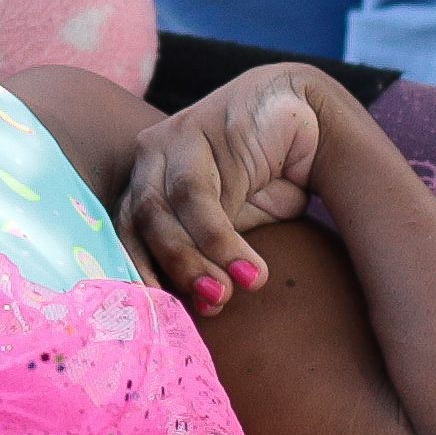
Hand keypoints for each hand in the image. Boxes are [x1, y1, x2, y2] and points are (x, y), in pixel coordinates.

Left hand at [119, 68, 330, 310]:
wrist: (307, 119)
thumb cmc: (266, 177)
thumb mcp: (236, 223)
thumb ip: (211, 254)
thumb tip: (204, 307)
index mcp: (148, 188)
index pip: (129, 236)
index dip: (140, 275)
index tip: (157, 315)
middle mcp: (149, 164)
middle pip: (142, 223)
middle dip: (176, 270)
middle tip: (214, 302)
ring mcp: (168, 142)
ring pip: (166, 209)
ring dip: (200, 256)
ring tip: (237, 287)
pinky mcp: (194, 129)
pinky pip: (196, 193)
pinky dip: (220, 237)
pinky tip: (248, 266)